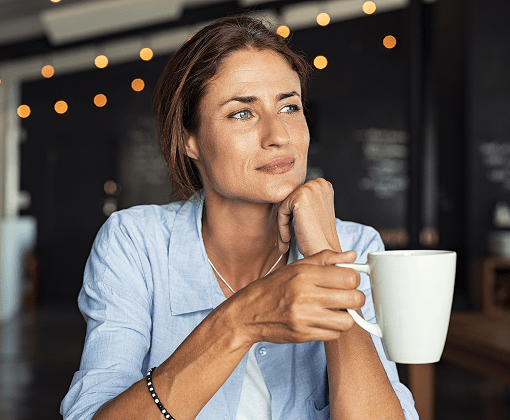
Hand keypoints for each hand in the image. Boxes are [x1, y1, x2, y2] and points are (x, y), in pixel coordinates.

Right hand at [229, 249, 364, 344]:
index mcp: (305, 274)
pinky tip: (324, 320)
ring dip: (346, 315)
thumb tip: (351, 255)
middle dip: (355, 297)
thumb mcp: (297, 266)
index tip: (349, 280)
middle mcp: (305, 295)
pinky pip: (334, 335)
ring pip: (347, 320)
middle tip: (347, 296)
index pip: (349, 277)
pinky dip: (334, 328)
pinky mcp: (303, 335)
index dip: (354, 279)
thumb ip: (326, 259)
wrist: (249, 312)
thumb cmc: (274, 287)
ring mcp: (304, 317)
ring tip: (336, 310)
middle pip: (353, 298)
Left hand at [277, 178, 339, 257]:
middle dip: (286, 219)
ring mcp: (310, 188)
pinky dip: (282, 227)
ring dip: (283, 225)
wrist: (324, 251)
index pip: (297, 195)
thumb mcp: (314, 211)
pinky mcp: (300, 197)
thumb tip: (283, 195)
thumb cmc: (319, 237)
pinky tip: (287, 239)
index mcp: (323, 185)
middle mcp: (318, 183)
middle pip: (290, 199)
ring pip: (284, 206)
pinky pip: (281, 211)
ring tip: (285, 241)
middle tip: (286, 239)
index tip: (293, 230)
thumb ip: (304, 200)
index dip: (293, 215)